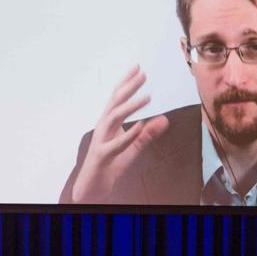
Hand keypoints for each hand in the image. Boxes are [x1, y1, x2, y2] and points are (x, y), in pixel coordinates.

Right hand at [70, 66, 169, 202]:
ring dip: (130, 107)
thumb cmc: (109, 166)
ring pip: (113, 118)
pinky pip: (116, 144)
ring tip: (147, 97)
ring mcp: (101, 141)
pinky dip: (128, 135)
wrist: (91, 188)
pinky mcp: (102, 156)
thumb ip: (147, 135)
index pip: (117, 98)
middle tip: (143, 74)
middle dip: (128, 87)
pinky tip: (140, 126)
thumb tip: (164, 120)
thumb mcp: (131, 149)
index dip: (126, 82)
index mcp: (108, 124)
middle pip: (114, 102)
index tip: (138, 67)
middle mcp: (103, 128)